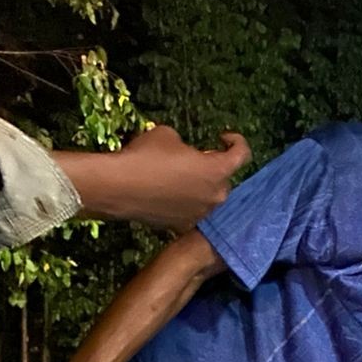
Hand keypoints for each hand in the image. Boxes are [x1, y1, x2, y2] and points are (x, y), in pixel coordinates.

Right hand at [58, 124, 250, 232]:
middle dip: (212, 168)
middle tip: (193, 159)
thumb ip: (186, 146)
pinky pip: (191, 210)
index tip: (224, 138)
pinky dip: (185, 202)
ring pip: (208, 197)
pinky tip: (167, 194)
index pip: (242, 155)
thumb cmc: (146, 156)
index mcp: (218, 171)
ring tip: (177, 177)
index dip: (237, 142)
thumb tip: (183, 152)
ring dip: (199, 186)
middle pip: (223, 179)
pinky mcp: (184, 225)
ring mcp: (201, 213)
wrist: (119, 187)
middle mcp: (216, 196)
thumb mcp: (167, 135)